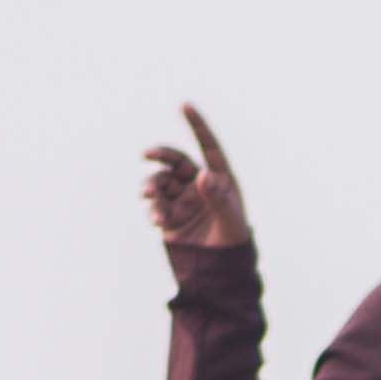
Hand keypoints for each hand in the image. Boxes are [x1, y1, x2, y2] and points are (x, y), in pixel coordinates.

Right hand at [140, 103, 250, 249]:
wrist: (218, 274)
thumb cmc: (233, 246)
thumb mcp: (231, 223)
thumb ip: (218, 199)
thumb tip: (202, 175)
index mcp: (220, 180)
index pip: (208, 147)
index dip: (197, 125)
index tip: (185, 105)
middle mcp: (198, 186)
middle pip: (175, 161)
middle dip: (160, 154)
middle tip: (147, 154)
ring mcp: (181, 201)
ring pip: (161, 182)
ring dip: (151, 185)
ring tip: (148, 195)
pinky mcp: (168, 218)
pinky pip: (156, 206)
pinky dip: (153, 209)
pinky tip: (157, 220)